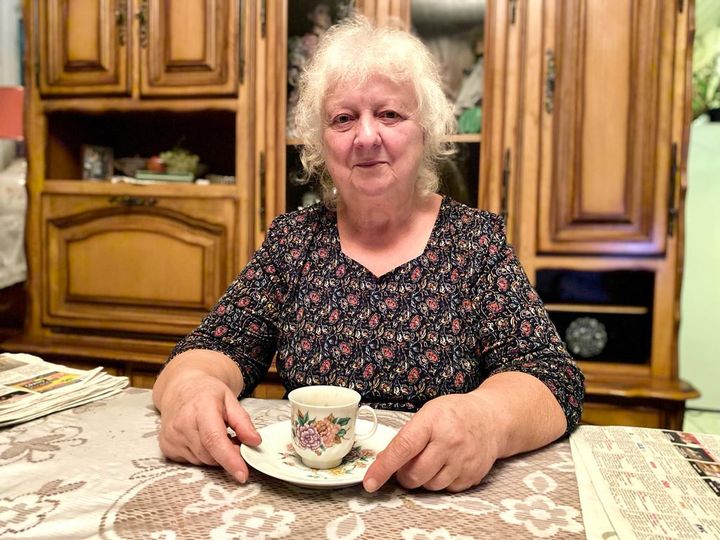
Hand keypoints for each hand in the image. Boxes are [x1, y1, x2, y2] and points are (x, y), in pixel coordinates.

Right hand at [157, 371, 261, 481]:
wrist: (180, 388)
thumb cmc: (207, 393)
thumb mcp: (230, 400)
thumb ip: (243, 422)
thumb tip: (255, 442)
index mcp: (201, 408)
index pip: (214, 439)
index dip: (230, 459)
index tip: (242, 474)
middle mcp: (182, 424)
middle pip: (210, 455)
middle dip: (227, 455)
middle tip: (234, 441)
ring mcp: (171, 437)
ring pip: (201, 461)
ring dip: (214, 455)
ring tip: (215, 435)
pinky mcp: (166, 447)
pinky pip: (191, 462)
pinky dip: (202, 455)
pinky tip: (201, 439)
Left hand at [363, 393, 501, 491]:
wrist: (492, 419)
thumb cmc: (455, 413)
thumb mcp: (429, 412)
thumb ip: (409, 435)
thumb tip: (386, 460)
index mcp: (433, 421)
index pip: (403, 447)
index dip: (384, 466)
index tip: (370, 481)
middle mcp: (450, 442)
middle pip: (414, 474)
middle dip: (404, 474)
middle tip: (407, 463)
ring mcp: (463, 461)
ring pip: (429, 486)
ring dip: (423, 478)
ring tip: (430, 460)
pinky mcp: (472, 476)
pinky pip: (446, 490)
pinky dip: (440, 481)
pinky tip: (446, 465)